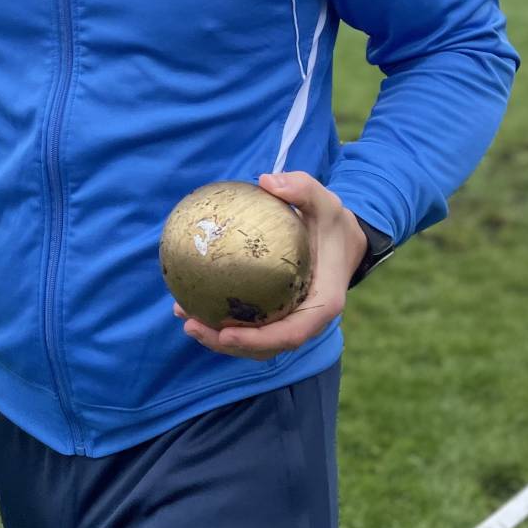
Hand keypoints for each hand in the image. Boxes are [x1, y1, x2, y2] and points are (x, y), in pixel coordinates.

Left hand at [173, 171, 366, 361]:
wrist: (343, 238)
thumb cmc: (332, 222)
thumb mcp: (326, 201)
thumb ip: (302, 189)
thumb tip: (266, 180)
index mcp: (322, 304)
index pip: (290, 334)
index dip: (258, 340)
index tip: (226, 333)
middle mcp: (306, 320)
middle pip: (265, 346)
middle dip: (226, 343)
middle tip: (191, 326)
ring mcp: (291, 320)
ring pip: (253, 342)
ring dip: (217, 337)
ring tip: (184, 319)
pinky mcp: (277, 313)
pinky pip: (249, 324)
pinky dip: (221, 319)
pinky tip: (190, 302)